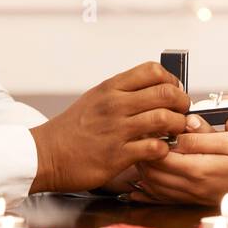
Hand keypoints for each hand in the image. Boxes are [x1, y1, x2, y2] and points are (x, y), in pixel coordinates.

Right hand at [29, 61, 189, 192]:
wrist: (45, 154)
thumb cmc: (71, 129)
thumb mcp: (95, 99)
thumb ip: (122, 93)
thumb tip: (152, 89)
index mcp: (111, 88)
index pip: (152, 71)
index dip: (171, 80)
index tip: (173, 91)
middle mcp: (115, 105)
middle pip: (165, 93)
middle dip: (182, 103)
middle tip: (182, 112)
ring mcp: (117, 130)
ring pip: (164, 119)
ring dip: (177, 126)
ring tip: (175, 131)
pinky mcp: (117, 156)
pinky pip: (154, 148)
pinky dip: (164, 149)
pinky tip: (160, 150)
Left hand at [129, 126, 227, 207]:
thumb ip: (202, 137)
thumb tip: (178, 132)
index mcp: (201, 172)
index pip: (159, 160)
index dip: (147, 144)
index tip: (143, 127)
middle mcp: (197, 189)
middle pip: (155, 177)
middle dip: (143, 158)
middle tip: (139, 139)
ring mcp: (201, 198)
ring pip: (161, 190)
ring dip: (147, 175)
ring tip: (140, 156)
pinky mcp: (206, 200)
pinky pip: (174, 198)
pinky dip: (158, 192)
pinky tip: (147, 187)